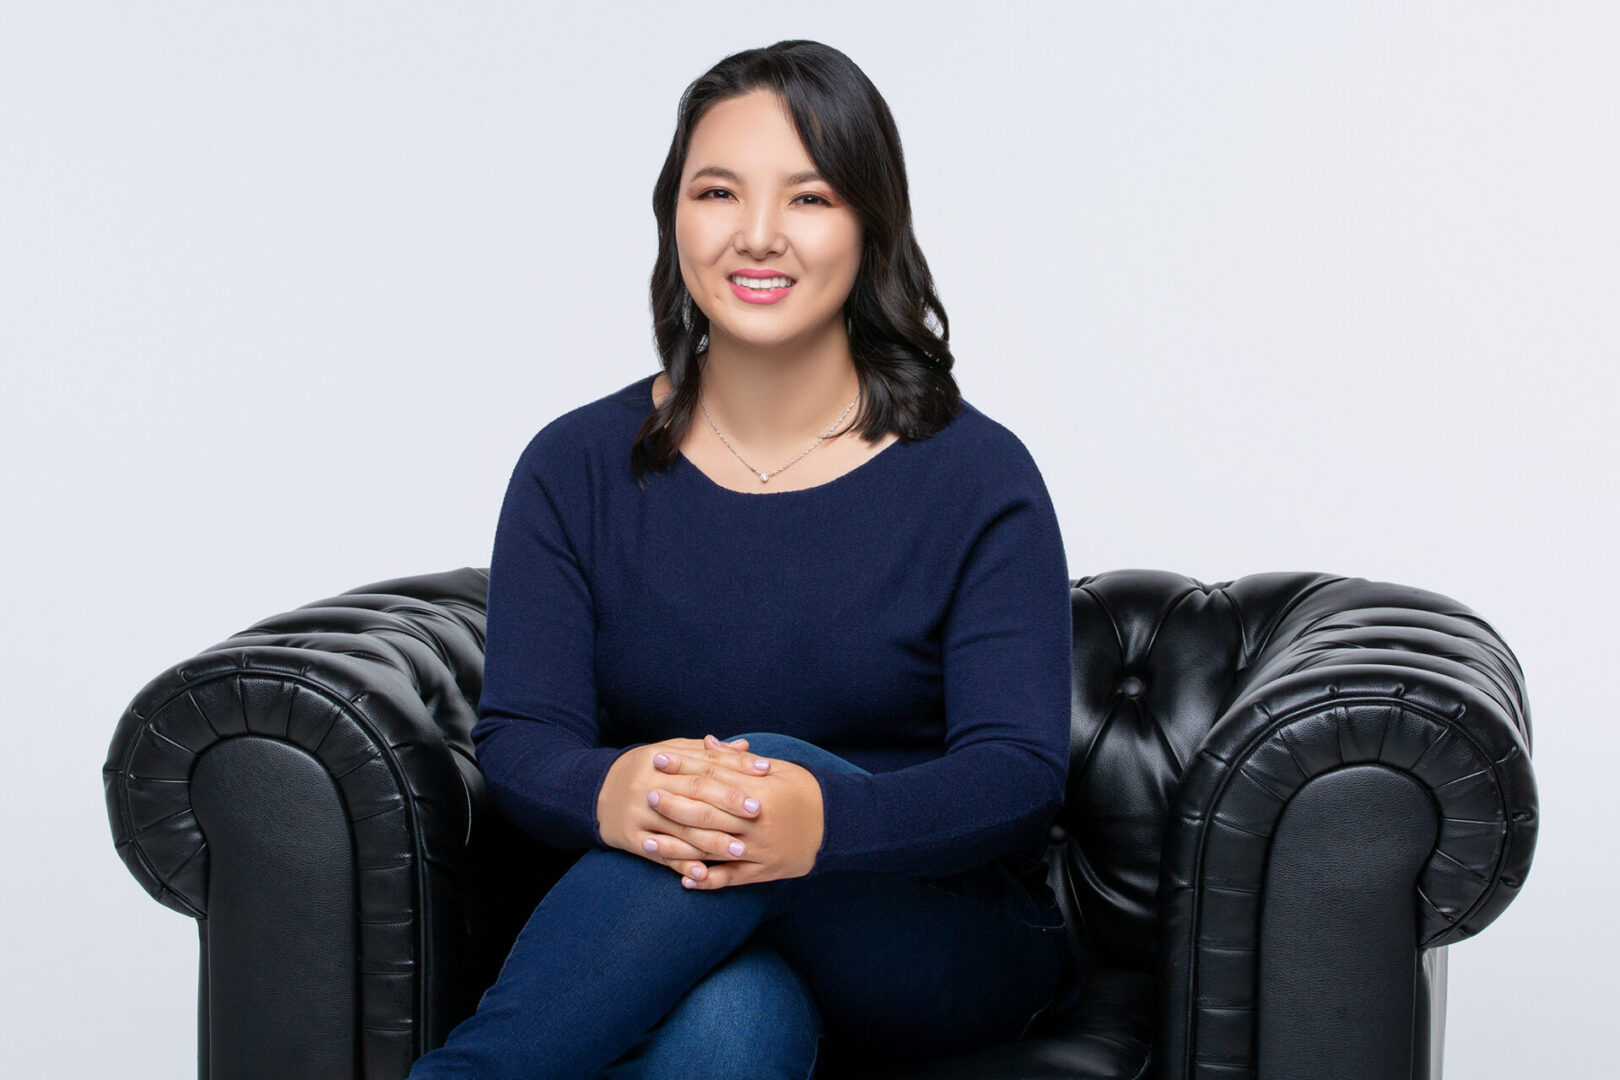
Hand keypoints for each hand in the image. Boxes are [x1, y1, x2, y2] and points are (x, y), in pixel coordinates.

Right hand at [596, 735, 772, 880]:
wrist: (594, 793)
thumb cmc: (643, 770)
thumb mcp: (669, 753)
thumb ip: (706, 753)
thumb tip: (745, 746)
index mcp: (660, 760)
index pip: (704, 764)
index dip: (736, 768)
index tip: (765, 772)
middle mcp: (649, 786)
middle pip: (694, 794)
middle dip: (729, 803)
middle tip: (759, 812)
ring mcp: (638, 814)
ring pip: (680, 829)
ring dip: (711, 841)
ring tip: (741, 849)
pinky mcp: (630, 838)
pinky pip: (659, 854)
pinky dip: (680, 864)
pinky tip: (702, 873)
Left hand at [647, 733, 824, 889]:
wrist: (839, 826)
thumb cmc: (806, 791)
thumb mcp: (778, 769)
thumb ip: (739, 761)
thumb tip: (708, 742)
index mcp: (759, 792)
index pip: (713, 777)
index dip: (685, 767)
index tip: (659, 759)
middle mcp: (755, 823)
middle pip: (706, 812)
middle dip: (674, 803)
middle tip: (647, 793)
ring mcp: (758, 850)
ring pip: (710, 849)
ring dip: (676, 846)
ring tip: (648, 842)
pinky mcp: (763, 872)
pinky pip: (730, 879)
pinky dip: (706, 880)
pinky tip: (683, 880)